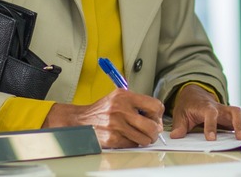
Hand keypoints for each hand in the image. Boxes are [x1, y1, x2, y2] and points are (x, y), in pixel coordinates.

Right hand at [43, 89, 163, 147]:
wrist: (81, 120)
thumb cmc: (103, 109)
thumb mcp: (119, 96)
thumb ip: (138, 102)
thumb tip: (157, 116)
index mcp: (125, 96)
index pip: (155, 105)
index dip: (159, 114)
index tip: (156, 117)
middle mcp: (121, 110)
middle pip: (152, 126)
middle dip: (155, 131)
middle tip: (153, 131)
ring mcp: (116, 125)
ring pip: (144, 138)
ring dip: (146, 139)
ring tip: (142, 135)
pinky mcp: (112, 139)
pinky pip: (132, 144)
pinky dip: (133, 143)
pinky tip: (128, 137)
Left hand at [170, 84, 240, 140]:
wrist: (195, 94)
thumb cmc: (188, 106)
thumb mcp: (180, 114)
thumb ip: (179, 125)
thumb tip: (176, 135)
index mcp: (206, 107)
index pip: (210, 114)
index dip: (211, 126)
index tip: (211, 138)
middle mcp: (220, 108)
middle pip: (234, 111)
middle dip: (239, 124)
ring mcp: (228, 110)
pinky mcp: (233, 114)